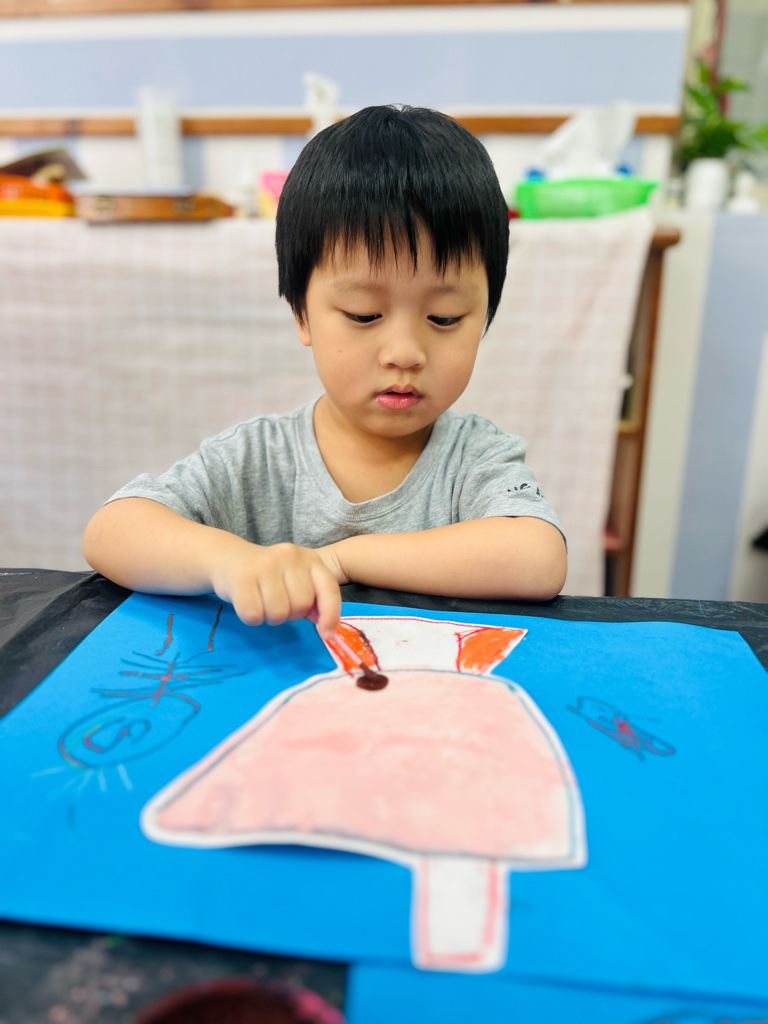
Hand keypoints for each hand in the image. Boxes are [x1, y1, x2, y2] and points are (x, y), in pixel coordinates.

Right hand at [210, 541, 341, 638]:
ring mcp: (265, 565)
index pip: (328, 588)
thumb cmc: (269, 574)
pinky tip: (248, 604)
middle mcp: (289, 556)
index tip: (326, 634)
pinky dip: (252, 618)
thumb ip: (313, 598)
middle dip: (291, 615)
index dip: (330, 615)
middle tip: (278, 604)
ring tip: (263, 603)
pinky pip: (254, 615)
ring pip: (278, 613)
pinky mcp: (242, 577)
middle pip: (301, 604)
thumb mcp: (296, 579)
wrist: (230, 558)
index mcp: (309, 558)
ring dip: (270, 618)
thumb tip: (322, 623)